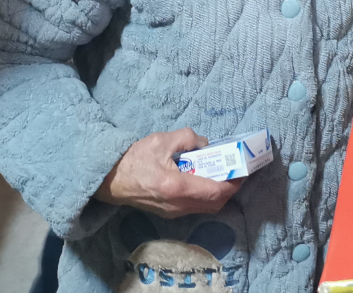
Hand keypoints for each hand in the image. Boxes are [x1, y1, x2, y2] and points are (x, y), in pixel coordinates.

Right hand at [95, 128, 243, 218]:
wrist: (108, 179)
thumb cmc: (133, 158)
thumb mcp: (163, 140)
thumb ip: (189, 138)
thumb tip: (205, 144)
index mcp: (176, 187)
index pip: (215, 191)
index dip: (234, 182)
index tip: (244, 170)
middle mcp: (177, 205)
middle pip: (215, 204)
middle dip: (230, 189)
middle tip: (237, 171)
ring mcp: (172, 212)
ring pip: (206, 208)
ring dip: (219, 194)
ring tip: (224, 174)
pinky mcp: (168, 213)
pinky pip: (195, 208)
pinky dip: (206, 196)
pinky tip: (206, 180)